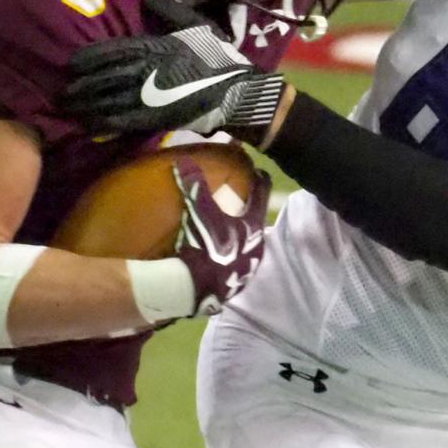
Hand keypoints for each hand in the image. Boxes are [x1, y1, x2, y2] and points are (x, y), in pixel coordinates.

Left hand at [63, 0, 286, 143]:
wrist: (236, 91)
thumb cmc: (218, 56)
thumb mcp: (196, 25)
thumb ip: (169, 11)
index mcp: (153, 47)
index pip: (112, 51)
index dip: (89, 58)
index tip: (71, 63)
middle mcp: (145, 71)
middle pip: (104, 79)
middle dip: (81, 86)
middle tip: (62, 92)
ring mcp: (148, 96)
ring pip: (108, 101)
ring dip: (86, 106)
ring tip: (69, 110)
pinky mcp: (155, 117)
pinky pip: (123, 121)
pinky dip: (104, 124)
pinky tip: (90, 126)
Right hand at [173, 159, 268, 314]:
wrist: (193, 288)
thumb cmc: (203, 244)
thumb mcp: (199, 211)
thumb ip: (195, 185)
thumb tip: (185, 159)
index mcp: (253, 226)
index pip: (262, 196)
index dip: (260, 182)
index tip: (260, 173)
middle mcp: (257, 247)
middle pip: (256, 223)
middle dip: (250, 214)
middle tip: (241, 205)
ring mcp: (248, 270)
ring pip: (249, 248)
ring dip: (241, 239)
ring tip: (229, 233)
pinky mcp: (235, 287)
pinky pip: (236, 268)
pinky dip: (231, 261)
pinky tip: (219, 260)